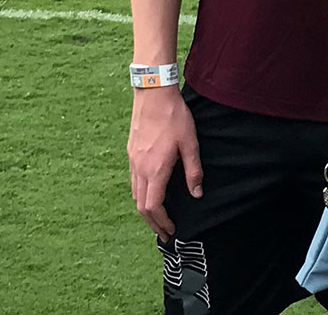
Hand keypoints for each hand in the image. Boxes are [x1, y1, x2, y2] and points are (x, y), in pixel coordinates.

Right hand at [128, 86, 200, 237]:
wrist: (153, 94)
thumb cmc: (174, 118)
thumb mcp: (190, 144)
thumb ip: (193, 171)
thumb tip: (196, 194)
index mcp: (155, 170)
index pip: (153, 206)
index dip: (162, 222)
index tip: (172, 230)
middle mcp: (140, 169)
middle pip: (141, 206)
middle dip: (152, 222)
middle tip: (164, 233)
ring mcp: (133, 161)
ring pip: (135, 194)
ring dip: (146, 210)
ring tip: (158, 217)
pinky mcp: (131, 153)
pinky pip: (133, 181)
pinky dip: (141, 195)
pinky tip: (150, 193)